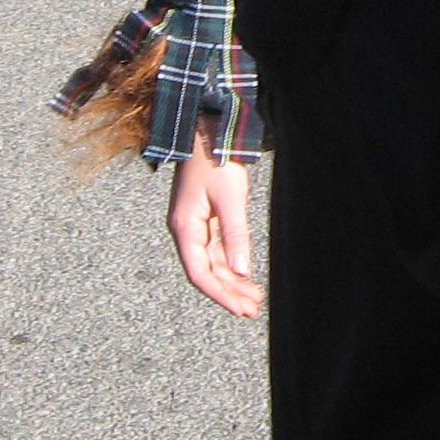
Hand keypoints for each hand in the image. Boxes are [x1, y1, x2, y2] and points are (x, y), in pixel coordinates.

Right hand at [167, 117, 263, 316]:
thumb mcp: (229, 198)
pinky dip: (230, 263)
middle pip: (206, 271)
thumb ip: (235, 235)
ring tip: (254, 297)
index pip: (200, 273)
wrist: (205, 129)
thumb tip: (241, 271)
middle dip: (229, 292)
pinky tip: (244, 274)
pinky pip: (216, 248)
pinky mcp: (205, 217)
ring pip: (212, 262)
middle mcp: (186, 230)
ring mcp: (195, 224)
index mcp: (185, 228)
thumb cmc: (215, 160)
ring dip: (232, 281)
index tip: (240, 309)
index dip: (220, 294)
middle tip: (252, 310)